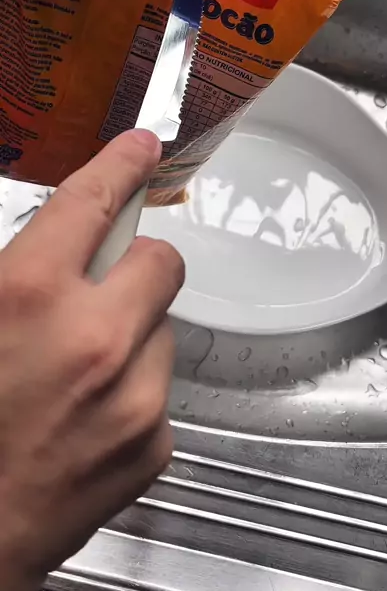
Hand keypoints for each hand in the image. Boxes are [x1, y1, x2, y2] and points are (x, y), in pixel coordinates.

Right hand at [0, 129, 183, 590]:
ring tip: (79, 372)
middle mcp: (92, 339)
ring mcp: (133, 396)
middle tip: (104, 286)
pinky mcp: (154, 442)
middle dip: (136, 264)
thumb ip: (19, 272)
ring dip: (131, 335)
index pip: (93, 200)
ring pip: (162, 328)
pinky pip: (160, 388)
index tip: (142, 148)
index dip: (121, 165)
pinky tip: (88, 415)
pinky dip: (133, 391)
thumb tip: (60, 245)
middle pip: (161, 260)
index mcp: (28, 295)